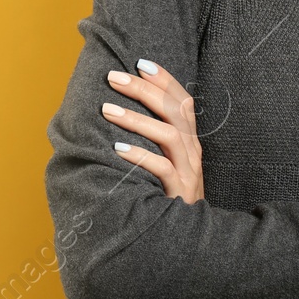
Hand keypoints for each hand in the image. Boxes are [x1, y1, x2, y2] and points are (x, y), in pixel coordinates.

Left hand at [102, 58, 203, 203]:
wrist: (185, 235)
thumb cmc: (166, 193)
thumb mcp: (166, 161)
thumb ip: (151, 138)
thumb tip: (114, 109)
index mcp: (190, 141)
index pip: (183, 102)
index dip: (165, 80)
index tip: (141, 62)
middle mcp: (192, 152)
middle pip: (175, 111)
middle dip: (144, 90)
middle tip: (113, 77)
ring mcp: (189, 172)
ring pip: (169, 135)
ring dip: (136, 119)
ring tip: (106, 110)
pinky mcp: (180, 192)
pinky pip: (163, 169)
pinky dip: (140, 155)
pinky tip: (117, 150)